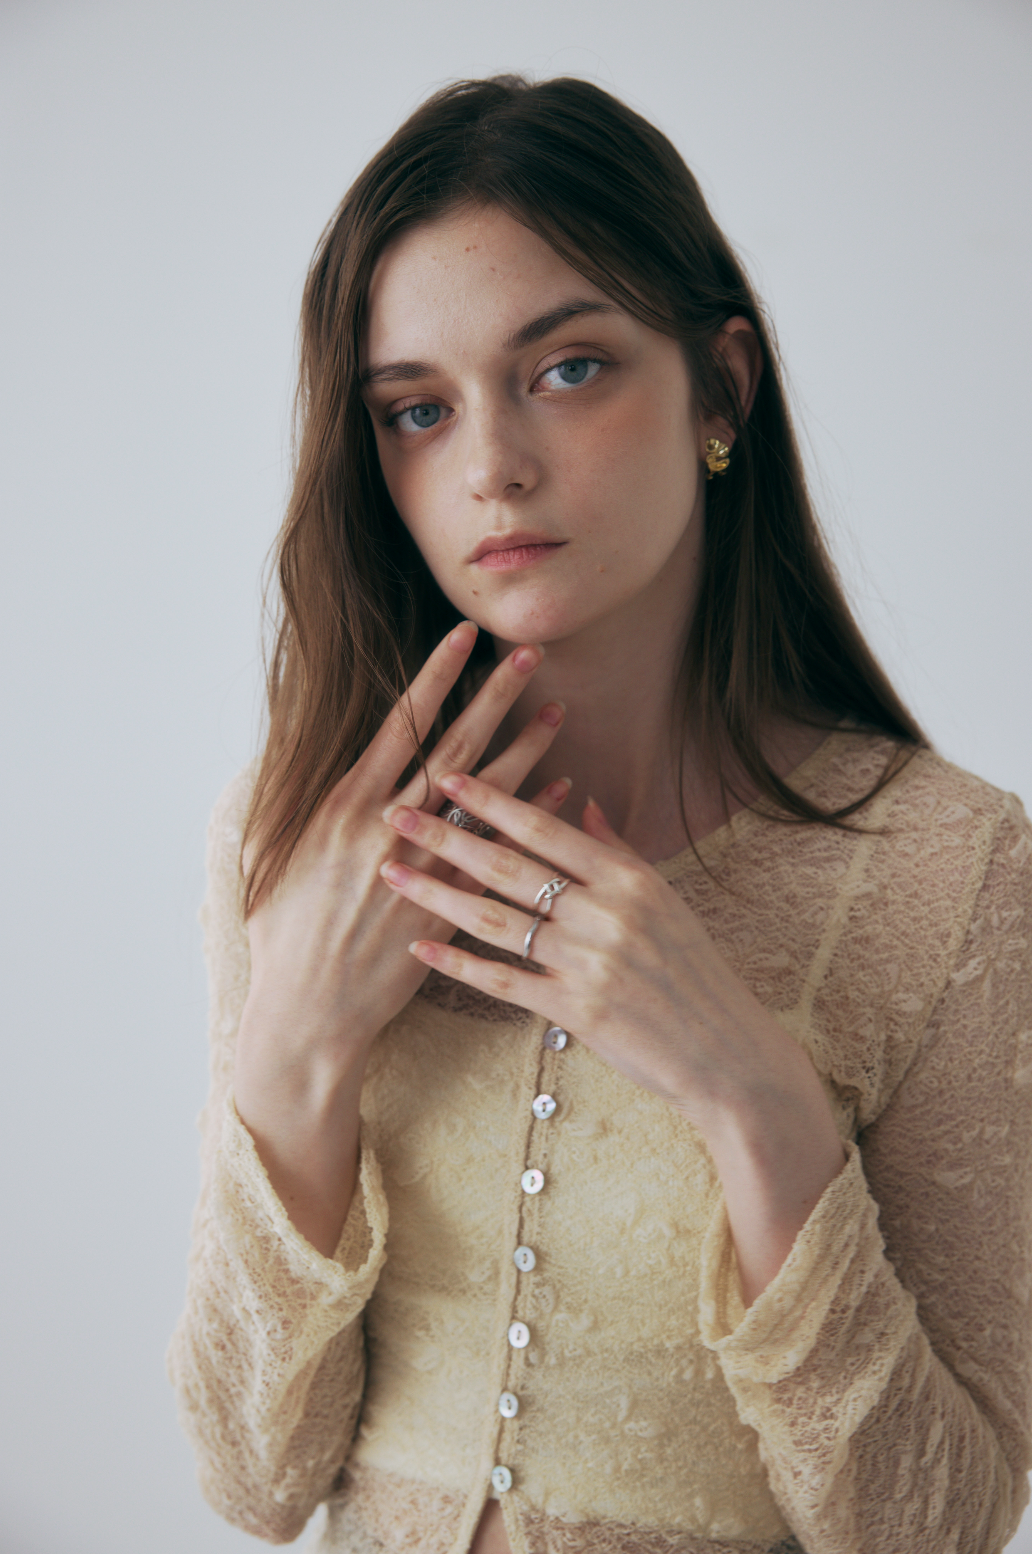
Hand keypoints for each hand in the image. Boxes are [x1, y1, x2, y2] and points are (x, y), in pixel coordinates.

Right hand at [239, 625, 569, 1072]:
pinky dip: (531, 817)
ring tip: (558, 711)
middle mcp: (390, 830)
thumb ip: (290, 796)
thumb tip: (298, 749)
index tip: (463, 636)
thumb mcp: (268, 852)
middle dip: (493, 698)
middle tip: (529, 655)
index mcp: (344, 806)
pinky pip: (502, 849)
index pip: (400, 724)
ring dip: (526, 750)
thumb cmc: (281, 934)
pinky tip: (561, 788)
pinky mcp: (450, 906)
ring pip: (487, 797)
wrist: (308, 1011)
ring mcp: (426, 868)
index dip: (435, 676)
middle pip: (455, 749)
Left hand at [379, 771, 818, 1133]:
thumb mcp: (664, 900)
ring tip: (390, 874)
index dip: (492, 800)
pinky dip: (458, 964)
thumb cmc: (691, 971)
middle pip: (510, 868)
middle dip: (446, 836)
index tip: (446, 776)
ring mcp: (589, 963)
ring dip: (436, 895)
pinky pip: (504, 980)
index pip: (546, 830)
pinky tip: (419, 948)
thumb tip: (583, 801)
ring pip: (496, 920)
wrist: (724, 1051)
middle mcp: (606, 915)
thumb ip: (617, 852)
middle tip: (394, 813)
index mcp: (628, 880)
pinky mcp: (576, 1010)